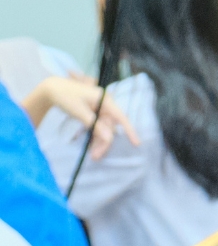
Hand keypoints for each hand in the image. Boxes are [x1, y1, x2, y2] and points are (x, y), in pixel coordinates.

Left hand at [22, 76, 139, 158]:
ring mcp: (99, 109)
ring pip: (105, 130)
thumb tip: (110, 138)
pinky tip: (92, 146)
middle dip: (105, 142)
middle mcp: (104, 104)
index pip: (120, 116)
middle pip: (110, 127)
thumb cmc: (65, 96)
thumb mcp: (80, 112)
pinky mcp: (94, 114)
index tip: (136, 143)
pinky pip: (99, 128)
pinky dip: (95, 137)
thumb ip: (96, 125)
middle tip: (96, 156)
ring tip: (93, 155)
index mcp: (104, 99)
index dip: (129, 130)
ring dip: (100, 143)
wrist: (52, 89)